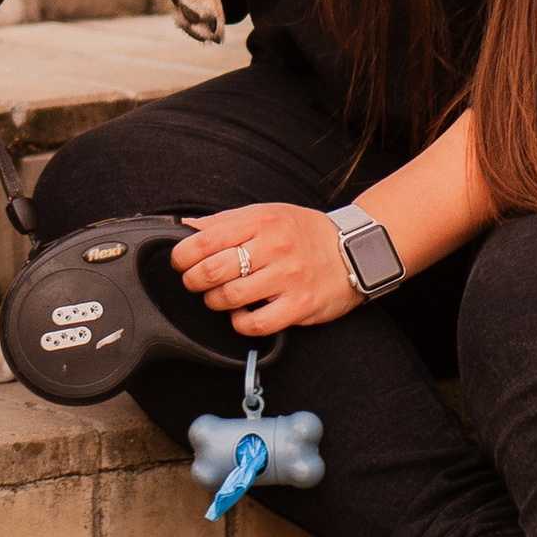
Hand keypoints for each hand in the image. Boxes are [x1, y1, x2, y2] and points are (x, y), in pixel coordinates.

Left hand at [173, 202, 355, 333]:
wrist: (355, 250)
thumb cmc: (304, 232)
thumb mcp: (266, 213)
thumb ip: (224, 221)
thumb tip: (185, 227)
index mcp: (261, 220)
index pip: (204, 240)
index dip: (182, 256)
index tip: (181, 262)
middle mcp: (274, 246)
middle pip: (212, 270)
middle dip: (192, 281)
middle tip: (195, 283)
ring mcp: (288, 277)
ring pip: (229, 298)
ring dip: (214, 302)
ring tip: (219, 297)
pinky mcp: (300, 305)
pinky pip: (255, 323)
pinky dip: (239, 322)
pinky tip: (242, 314)